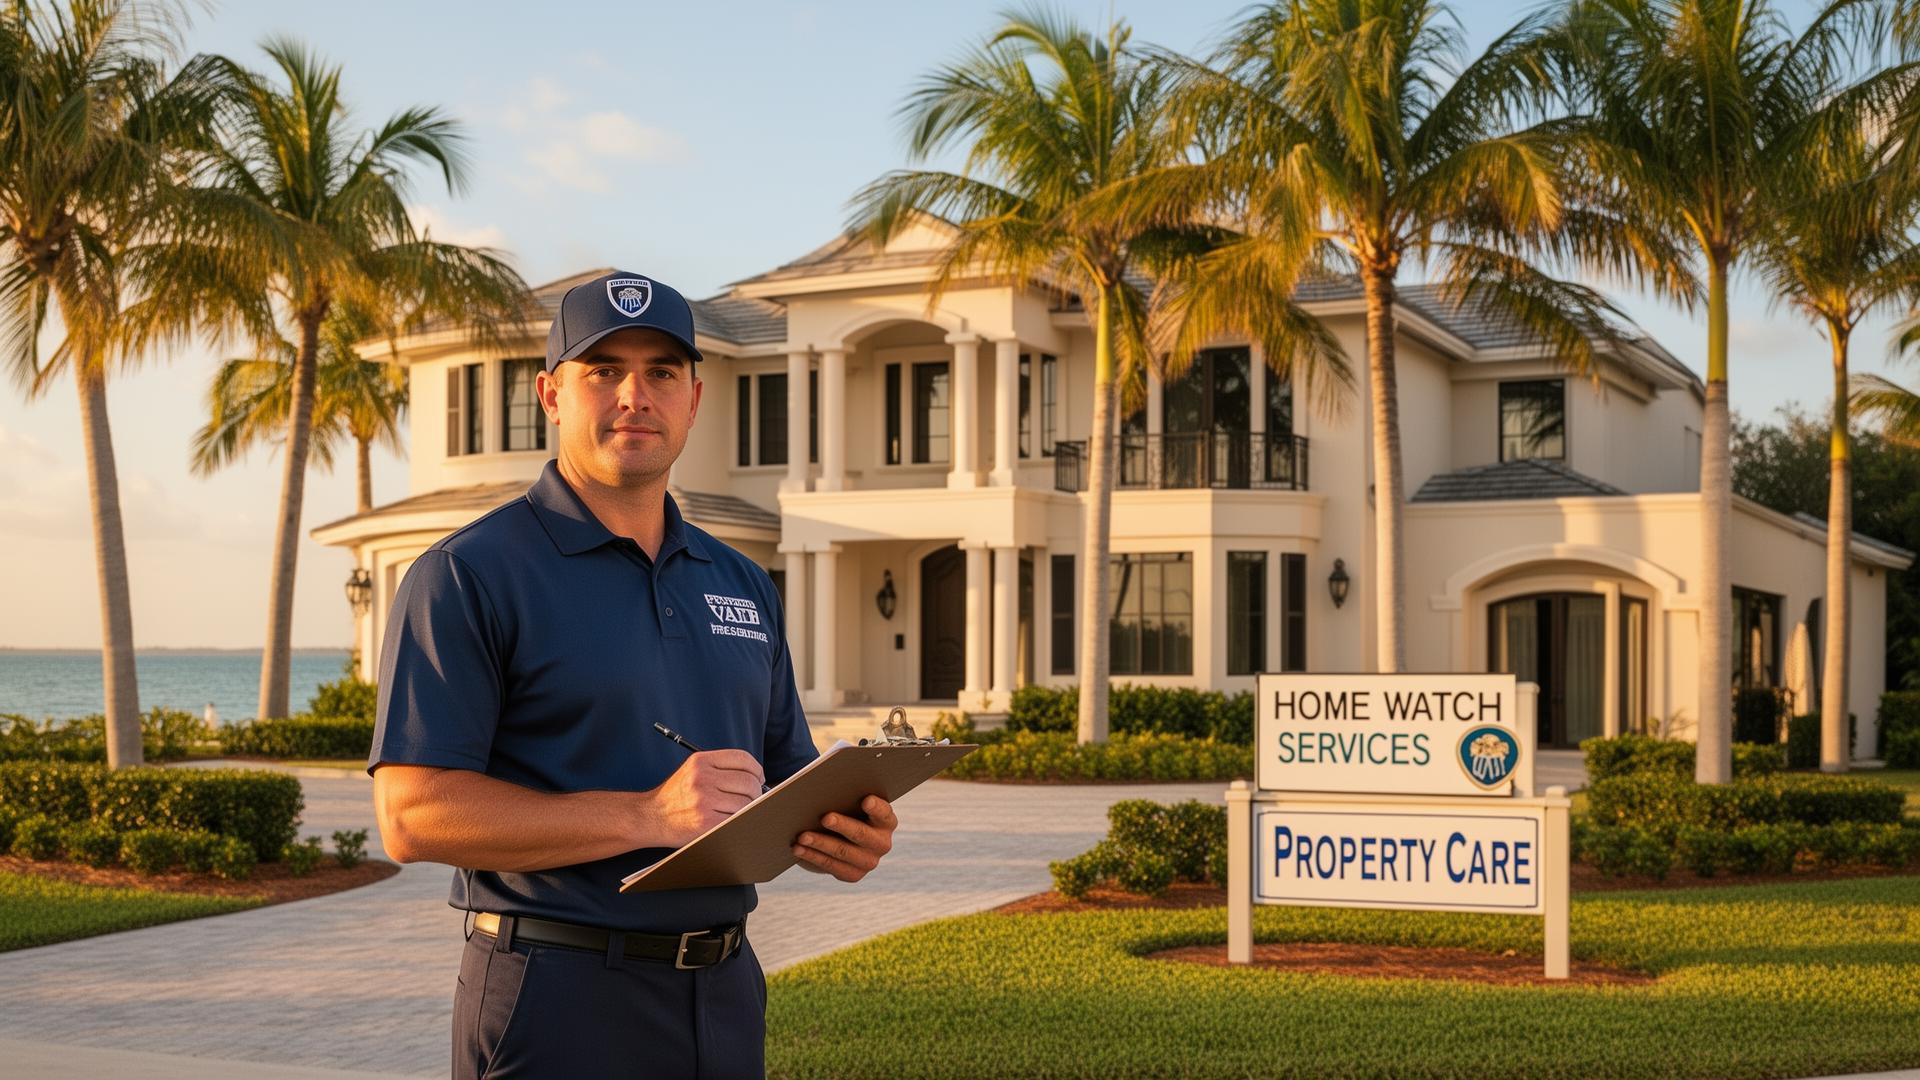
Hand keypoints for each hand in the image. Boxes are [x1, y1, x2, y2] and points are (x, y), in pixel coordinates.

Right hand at [646, 750, 764, 846]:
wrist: (649, 817)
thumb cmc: (675, 796)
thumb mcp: (693, 771)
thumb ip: (721, 770)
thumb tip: (756, 778)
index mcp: (701, 761)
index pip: (742, 758)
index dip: (756, 769)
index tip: (758, 778)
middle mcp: (702, 778)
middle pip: (748, 781)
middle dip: (755, 792)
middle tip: (751, 799)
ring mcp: (704, 800)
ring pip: (746, 803)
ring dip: (748, 809)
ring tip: (738, 811)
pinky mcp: (706, 821)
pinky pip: (736, 819)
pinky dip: (739, 821)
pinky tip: (731, 821)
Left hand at [794, 795, 896, 882]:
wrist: (841, 838)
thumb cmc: (845, 810)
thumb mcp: (849, 803)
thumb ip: (845, 797)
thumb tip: (822, 792)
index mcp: (886, 821)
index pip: (884, 813)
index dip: (876, 807)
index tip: (866, 800)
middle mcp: (882, 843)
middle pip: (861, 834)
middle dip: (842, 825)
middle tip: (825, 817)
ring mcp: (869, 862)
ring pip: (842, 851)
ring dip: (820, 843)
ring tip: (802, 836)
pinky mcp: (853, 875)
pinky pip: (831, 866)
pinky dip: (812, 856)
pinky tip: (798, 849)